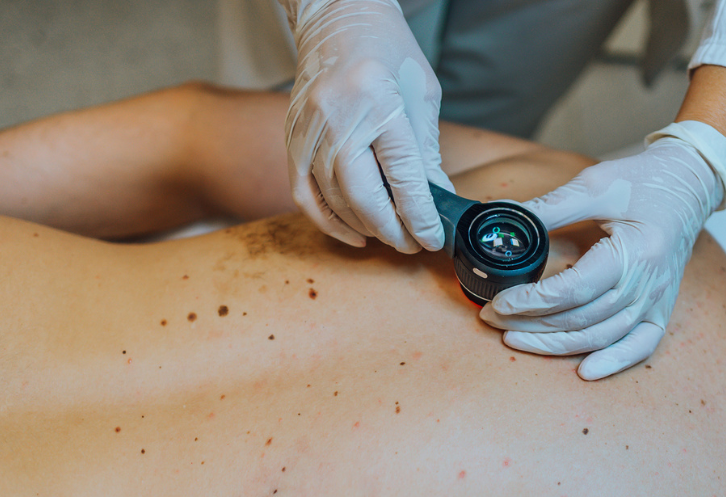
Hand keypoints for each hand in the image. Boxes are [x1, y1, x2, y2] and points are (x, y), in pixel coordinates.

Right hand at [282, 0, 452, 252]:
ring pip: (331, 197)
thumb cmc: (388, 50)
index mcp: (377, 100)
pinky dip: (325, 219)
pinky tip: (351, 233)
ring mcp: (308, 126)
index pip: (400, 174)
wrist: (339, 16)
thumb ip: (425, 151)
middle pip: (361, 193)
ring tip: (387, 237)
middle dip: (389, 228)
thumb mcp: (421, 94)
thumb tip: (433, 202)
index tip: (431, 238)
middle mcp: (338, 115)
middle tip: (409, 244)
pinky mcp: (292, 134)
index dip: (418, 214)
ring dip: (361, 226)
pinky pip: (302, 191)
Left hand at [479, 121, 725, 379]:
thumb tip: (503, 214)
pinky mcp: (660, 307)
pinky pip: (641, 345)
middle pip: (582, 319)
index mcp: (634, 250)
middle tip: (493, 320)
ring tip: (515, 340)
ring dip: (556, 345)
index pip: (574, 290)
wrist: (690, 183)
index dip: (532, 302)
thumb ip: (549, 207)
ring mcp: (656, 299)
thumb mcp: (594, 185)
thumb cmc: (644, 181)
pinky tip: (585, 372)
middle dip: (531, 325)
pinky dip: (615, 362)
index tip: (499, 303)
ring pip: (602, 336)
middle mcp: (648, 282)